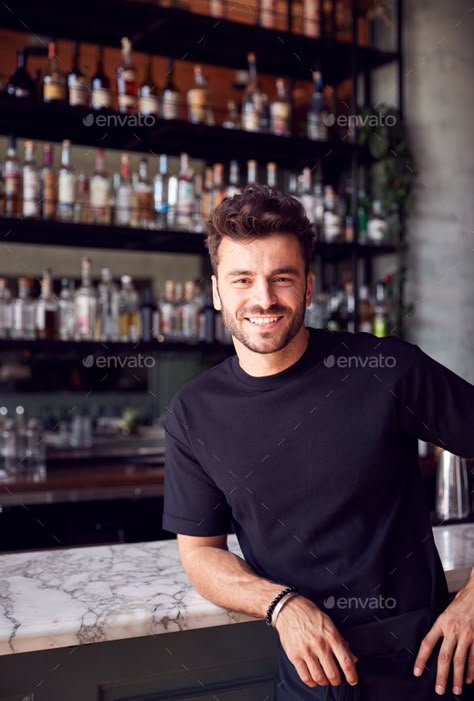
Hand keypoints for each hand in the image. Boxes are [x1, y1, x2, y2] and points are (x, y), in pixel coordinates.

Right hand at [275, 595, 358, 687]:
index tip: (352, 680)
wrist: (289, 608)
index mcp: (331, 636)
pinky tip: (313, 679)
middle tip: (337, 679)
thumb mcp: (330, 623)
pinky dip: (311, 682)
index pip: (345, 661)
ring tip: (325, 679)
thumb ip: (341, 641)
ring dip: (324, 682)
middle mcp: (319, 644)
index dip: (352, 675)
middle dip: (337, 681)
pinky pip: (305, 676)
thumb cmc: (309, 614)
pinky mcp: (294, 655)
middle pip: (333, 674)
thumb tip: (352, 657)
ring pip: (319, 678)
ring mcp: (306, 651)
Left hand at [414, 570, 473, 695]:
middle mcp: (452, 630)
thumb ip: (441, 627)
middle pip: (444, 657)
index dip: (421, 659)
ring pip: (460, 661)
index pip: (427, 643)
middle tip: (439, 689)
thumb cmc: (461, 602)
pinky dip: (472, 670)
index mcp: (441, 623)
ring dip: (458, 677)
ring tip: (456, 689)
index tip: (417, 671)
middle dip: (442, 675)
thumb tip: (434, 642)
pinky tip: (470, 678)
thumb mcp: (445, 612)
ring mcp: (466, 635)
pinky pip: (473, 658)